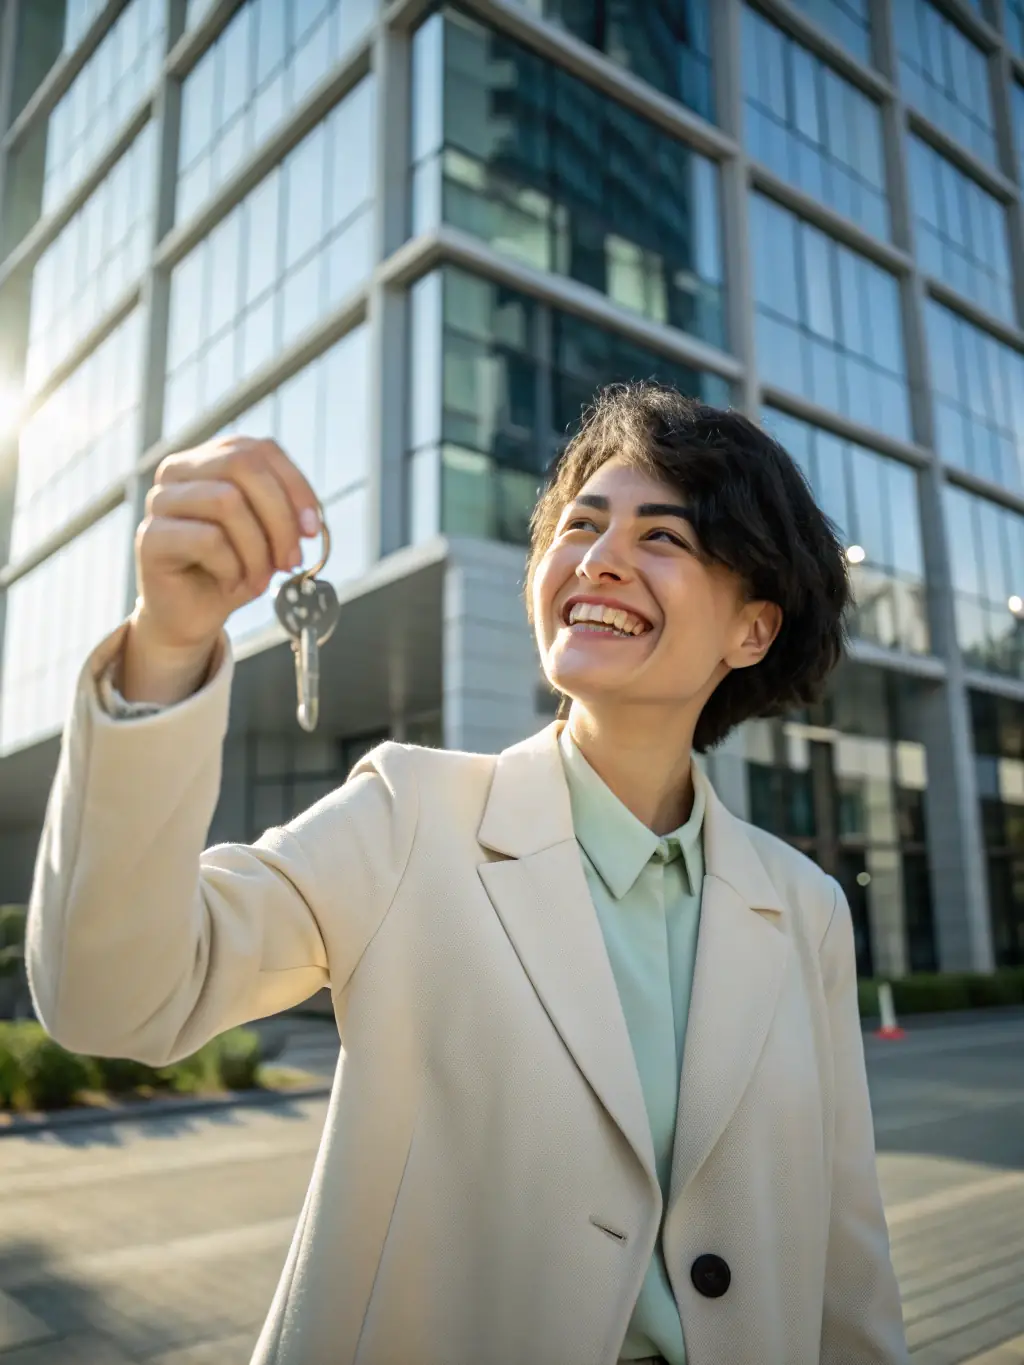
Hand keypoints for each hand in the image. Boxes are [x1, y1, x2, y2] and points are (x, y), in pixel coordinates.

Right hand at [121, 436, 320, 702]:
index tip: (313, 529)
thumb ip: (286, 513)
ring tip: (259, 580)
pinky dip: (233, 568)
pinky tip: (230, 584)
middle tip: (291, 560)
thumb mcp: (269, 536)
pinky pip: (208, 540)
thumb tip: (308, 518)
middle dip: (280, 518)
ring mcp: (160, 500)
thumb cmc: (232, 569)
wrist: (192, 614)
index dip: (295, 486)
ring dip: (257, 550)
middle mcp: (179, 470)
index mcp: (211, 458)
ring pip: (226, 501)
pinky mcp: (149, 537)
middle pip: (243, 466)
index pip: (260, 450)